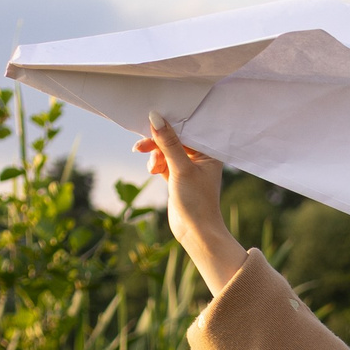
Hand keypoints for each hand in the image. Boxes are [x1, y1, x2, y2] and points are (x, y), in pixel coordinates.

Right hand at [134, 113, 243, 296]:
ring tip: (152, 167)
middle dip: (157, 142)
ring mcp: (188, 166)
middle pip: (174, 138)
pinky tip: (153, 171)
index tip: (150, 121)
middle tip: (140, 146)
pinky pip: (163, 161)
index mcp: (209, 151)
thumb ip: (168, 143)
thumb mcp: (181, 168)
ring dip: (155, 155)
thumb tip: (155, 117)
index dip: (169, 124)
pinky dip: (156, 164)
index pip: (187, 129)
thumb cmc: (196, 201)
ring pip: (166, 150)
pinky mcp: (178, 176)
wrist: (195, 232)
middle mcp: (201, 157)